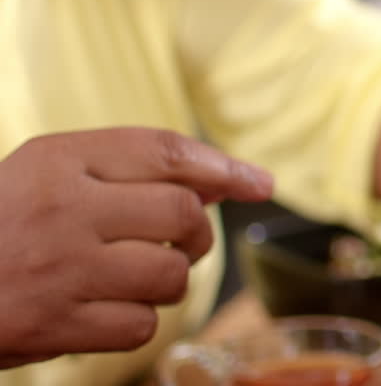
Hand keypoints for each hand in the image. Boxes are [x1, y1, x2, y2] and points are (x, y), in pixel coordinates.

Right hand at [0, 128, 272, 366]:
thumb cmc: (2, 224)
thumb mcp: (51, 174)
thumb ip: (131, 170)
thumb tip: (223, 179)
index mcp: (56, 158)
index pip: (164, 151)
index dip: (222, 167)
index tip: (258, 183)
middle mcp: (61, 207)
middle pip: (182, 215)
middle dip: (195, 235)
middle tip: (179, 243)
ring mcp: (59, 268)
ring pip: (170, 275)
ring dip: (170, 281)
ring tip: (138, 276)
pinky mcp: (55, 324)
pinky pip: (142, 325)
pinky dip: (137, 321)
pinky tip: (107, 309)